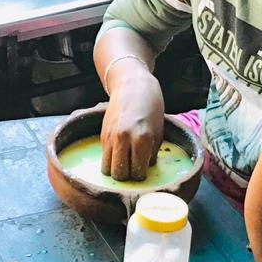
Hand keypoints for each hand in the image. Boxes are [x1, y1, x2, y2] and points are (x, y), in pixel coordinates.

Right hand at [100, 65, 163, 180]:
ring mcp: (110, 137)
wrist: (132, 85)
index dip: (142, 175)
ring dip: (116, 169)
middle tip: (134, 168)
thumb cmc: (151, 106)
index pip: (138, 172)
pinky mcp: (102, 134)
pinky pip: (104, 156)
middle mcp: (124, 140)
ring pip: (107, 169)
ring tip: (125, 163)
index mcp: (142, 139)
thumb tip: (146, 167)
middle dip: (127, 176)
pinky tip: (119, 153)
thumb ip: (152, 151)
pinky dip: (111, 159)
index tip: (144, 170)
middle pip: (120, 174)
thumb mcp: (159, 130)